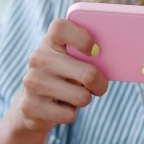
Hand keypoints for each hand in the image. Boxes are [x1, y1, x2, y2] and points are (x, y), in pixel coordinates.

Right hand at [10, 19, 108, 133]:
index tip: (95, 51)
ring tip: (74, 95)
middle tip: (98, 85)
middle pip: (87, 73)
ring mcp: (32, 82)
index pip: (61, 28)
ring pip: (81, 97)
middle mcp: (38, 59)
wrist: (30, 106)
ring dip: (84, 99)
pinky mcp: (31, 106)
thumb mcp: (71, 62)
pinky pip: (69, 115)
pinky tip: (60, 107)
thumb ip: (86, 56)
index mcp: (49, 42)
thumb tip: (113, 60)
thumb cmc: (61, 78)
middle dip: (100, 84)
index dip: (83, 38)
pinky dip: (70, 114)